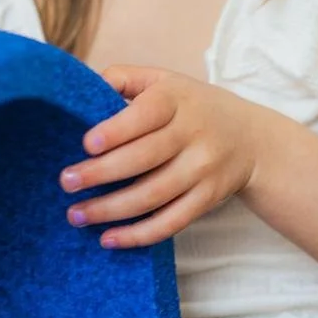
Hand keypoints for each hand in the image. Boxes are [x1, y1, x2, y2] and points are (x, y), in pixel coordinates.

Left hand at [59, 65, 264, 248]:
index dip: (116, 130)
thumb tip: (80, 89)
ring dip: (111, 210)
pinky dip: (139, 235)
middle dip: (101, 174)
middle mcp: (193, 134)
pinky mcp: (207, 199)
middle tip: (66, 183)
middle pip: (144, 158)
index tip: (86, 144)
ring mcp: (203, 169)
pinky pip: (171, 222)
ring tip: (77, 214)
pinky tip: (109, 239)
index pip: (146, 114)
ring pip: (153, 195)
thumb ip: (124, 78)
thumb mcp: (165, 80)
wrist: (251, 139)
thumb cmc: (192, 107)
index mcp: (177, 99)